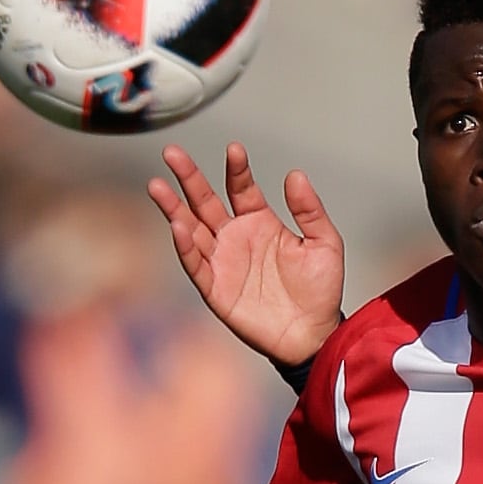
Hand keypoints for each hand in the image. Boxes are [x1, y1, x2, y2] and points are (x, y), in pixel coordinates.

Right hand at [148, 142, 343, 365]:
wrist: (314, 334)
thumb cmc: (321, 290)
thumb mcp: (324, 243)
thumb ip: (309, 210)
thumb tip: (295, 174)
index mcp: (261, 222)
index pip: (241, 188)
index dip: (236, 169)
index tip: (234, 149)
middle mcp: (236, 237)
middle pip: (205, 201)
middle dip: (189, 178)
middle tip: (172, 152)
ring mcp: (223, 261)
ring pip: (191, 228)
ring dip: (174, 208)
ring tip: (158, 185)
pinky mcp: (215, 288)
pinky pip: (195, 263)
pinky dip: (185, 246)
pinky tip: (177, 225)